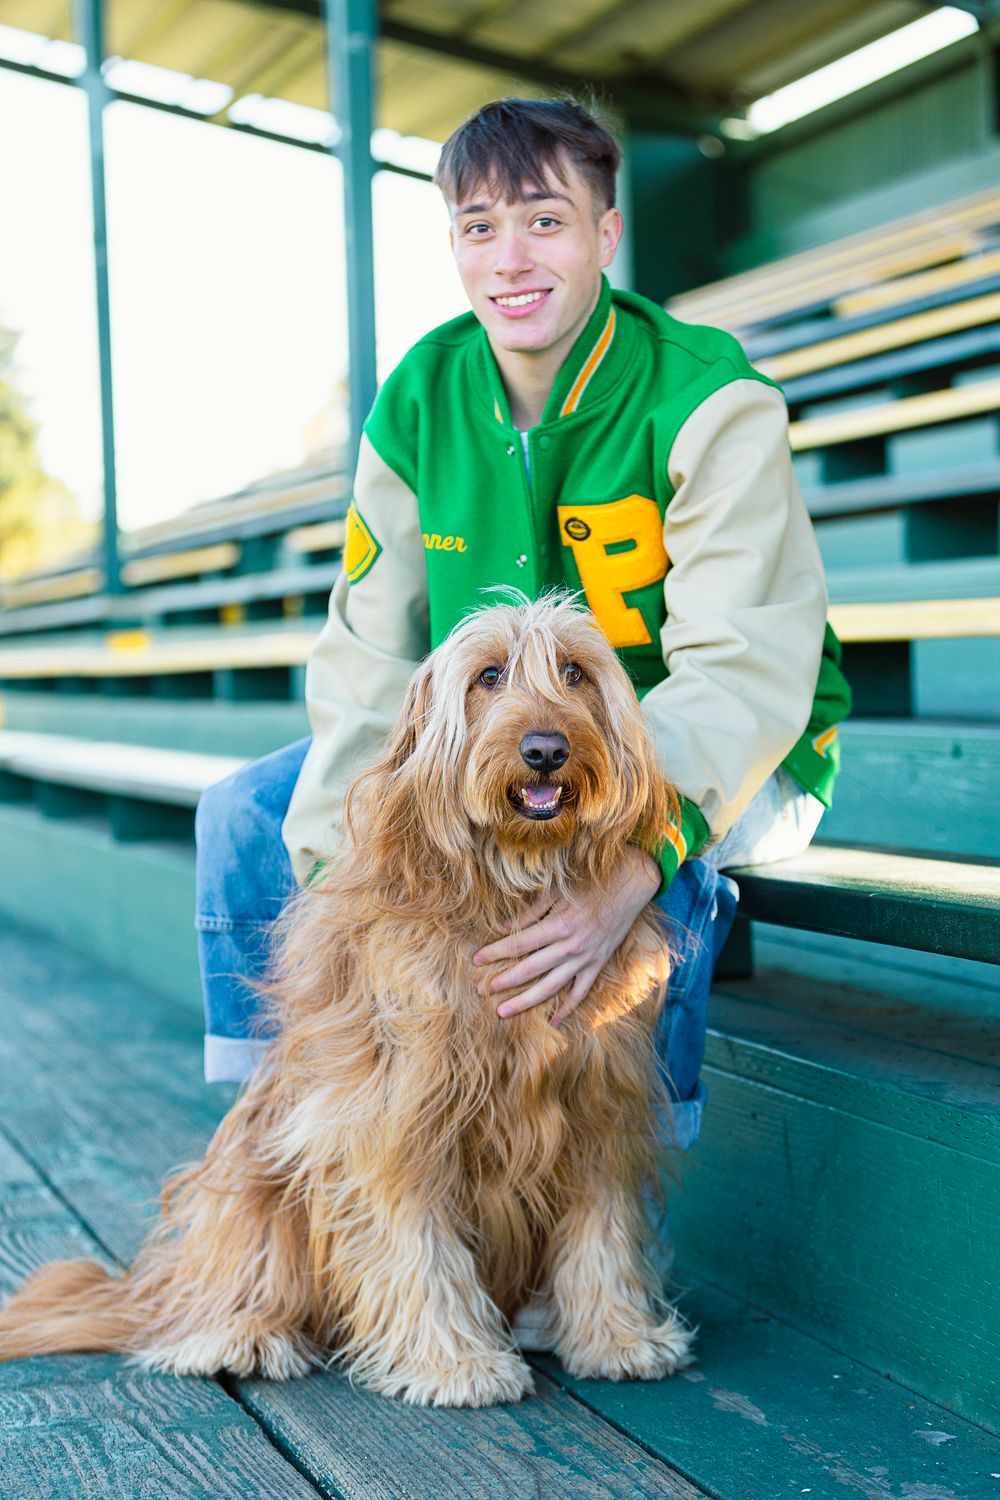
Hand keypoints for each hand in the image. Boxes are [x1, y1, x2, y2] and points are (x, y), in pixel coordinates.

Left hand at [473, 847, 660, 1026]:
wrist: (630, 886)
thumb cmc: (591, 884)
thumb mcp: (558, 892)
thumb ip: (531, 912)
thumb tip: (505, 927)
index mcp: (558, 925)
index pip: (519, 943)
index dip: (495, 951)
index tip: (476, 959)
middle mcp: (570, 946)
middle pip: (530, 969)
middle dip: (503, 981)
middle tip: (482, 990)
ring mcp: (585, 959)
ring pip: (551, 987)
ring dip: (525, 1001)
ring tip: (503, 1012)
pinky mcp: (597, 965)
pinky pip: (581, 992)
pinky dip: (567, 1008)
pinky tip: (553, 1022)